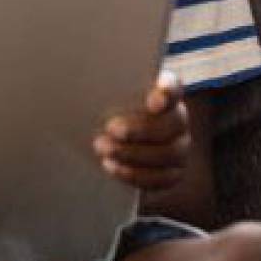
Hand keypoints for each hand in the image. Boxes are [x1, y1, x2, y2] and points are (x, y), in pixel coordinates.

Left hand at [93, 71, 188, 192]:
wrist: (106, 140)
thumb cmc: (104, 109)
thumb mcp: (103, 94)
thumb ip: (104, 87)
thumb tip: (82, 82)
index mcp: (165, 94)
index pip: (174, 87)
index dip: (167, 93)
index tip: (152, 102)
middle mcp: (178, 120)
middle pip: (174, 123)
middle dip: (142, 129)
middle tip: (111, 128)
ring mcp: (179, 148)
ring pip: (170, 153)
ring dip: (134, 153)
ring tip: (103, 150)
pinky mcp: (173, 172)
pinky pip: (163, 178)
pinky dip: (136, 175)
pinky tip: (111, 167)